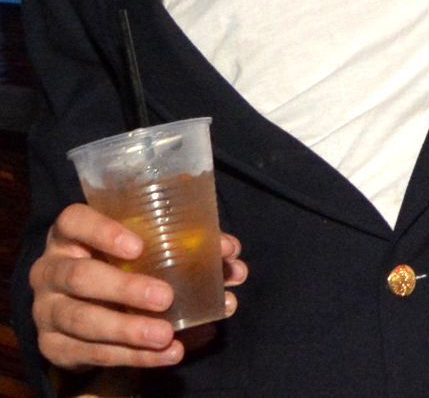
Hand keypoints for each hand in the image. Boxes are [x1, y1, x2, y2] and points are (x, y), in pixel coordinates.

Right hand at [29, 203, 244, 370]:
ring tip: (166, 335)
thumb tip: (231, 253)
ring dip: (128, 329)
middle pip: (80, 277)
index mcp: (71, 236)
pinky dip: (134, 357)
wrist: (82, 313)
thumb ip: (184, 246)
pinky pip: (93, 354)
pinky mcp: (55, 347)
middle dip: (124, 288)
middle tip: (165, 297)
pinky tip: (166, 354)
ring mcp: (48, 311)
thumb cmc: (120, 266)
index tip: (139, 246)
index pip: (74, 221)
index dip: (103, 232)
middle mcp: (52, 271)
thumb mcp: (144, 250)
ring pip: (82, 320)